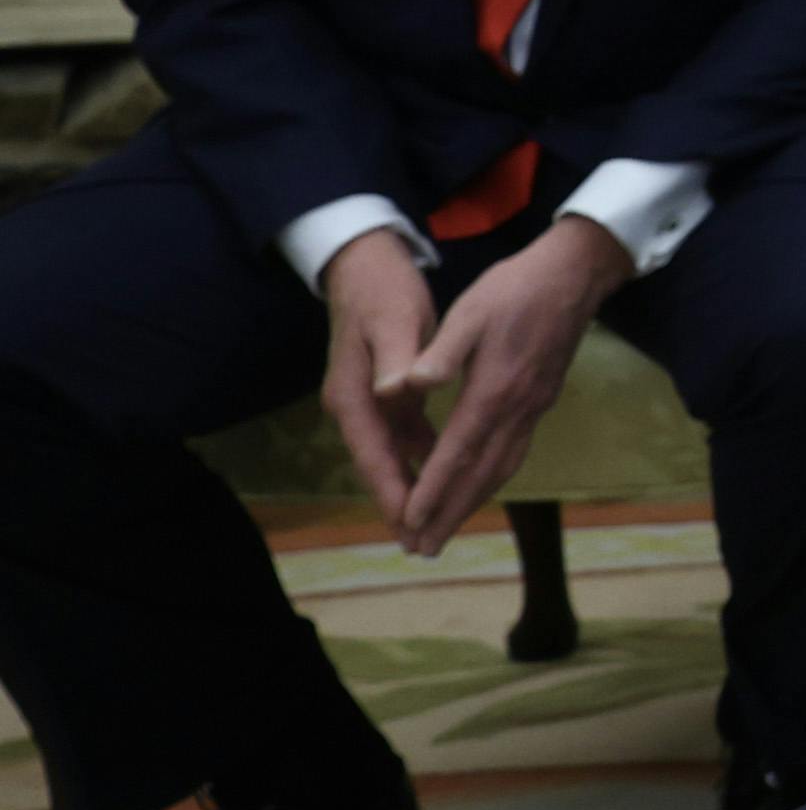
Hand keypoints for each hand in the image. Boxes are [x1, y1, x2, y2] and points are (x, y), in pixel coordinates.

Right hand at [317, 229, 441, 538]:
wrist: (365, 264)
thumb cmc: (382, 291)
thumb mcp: (392, 319)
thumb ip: (395, 358)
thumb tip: (395, 391)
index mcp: (355, 396)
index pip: (374, 455)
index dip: (394, 491)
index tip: (412, 523)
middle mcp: (357, 406)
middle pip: (380, 466)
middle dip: (402, 504)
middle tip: (424, 545)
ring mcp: (370, 401)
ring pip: (394, 456)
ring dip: (413, 488)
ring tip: (434, 525)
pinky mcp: (386, 393)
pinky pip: (405, 437)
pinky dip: (423, 459)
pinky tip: (445, 476)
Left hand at [395, 212, 628, 556]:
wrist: (576, 274)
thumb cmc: (516, 287)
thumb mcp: (470, 310)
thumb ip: (441, 352)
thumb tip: (407, 385)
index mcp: (494, 390)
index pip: (457, 451)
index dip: (432, 490)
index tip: (409, 522)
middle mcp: (518, 408)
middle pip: (482, 474)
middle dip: (450, 513)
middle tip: (421, 549)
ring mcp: (534, 407)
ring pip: (502, 468)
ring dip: (472, 503)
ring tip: (445, 531)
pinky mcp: (541, 400)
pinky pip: (514, 453)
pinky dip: (491, 479)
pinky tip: (479, 485)